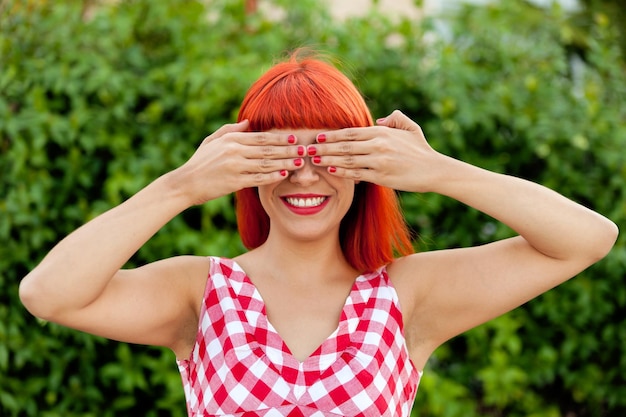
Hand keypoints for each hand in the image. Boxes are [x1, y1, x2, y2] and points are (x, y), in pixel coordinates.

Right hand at [169, 120, 303, 204]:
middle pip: (268, 149)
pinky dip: (273, 176)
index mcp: (231, 139)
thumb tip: (249, 122)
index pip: (262, 137)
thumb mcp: (212, 141)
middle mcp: (235, 151)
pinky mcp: (235, 182)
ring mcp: (236, 167)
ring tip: (300, 163)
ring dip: (285, 163)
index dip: (280, 137)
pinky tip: (284, 175)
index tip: (295, 137)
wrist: (186, 183)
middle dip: (288, 149)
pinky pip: (259, 178)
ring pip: (267, 163)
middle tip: (304, 150)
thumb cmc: (200, 162)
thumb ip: (231, 130)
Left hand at [310, 110, 444, 192]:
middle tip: (307, 149)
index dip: (331, 134)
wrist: (435, 170)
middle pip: (344, 145)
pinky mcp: (381, 177)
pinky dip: (342, 172)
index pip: (350, 132)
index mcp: (381, 132)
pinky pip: (356, 174)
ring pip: (347, 159)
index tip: (317, 136)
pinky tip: (330, 170)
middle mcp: (378, 145)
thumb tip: (377, 120)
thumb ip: (394, 118)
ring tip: (314, 160)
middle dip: (324, 147)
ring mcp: (379, 161)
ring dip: (328, 159)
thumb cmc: (421, 149)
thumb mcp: (410, 128)